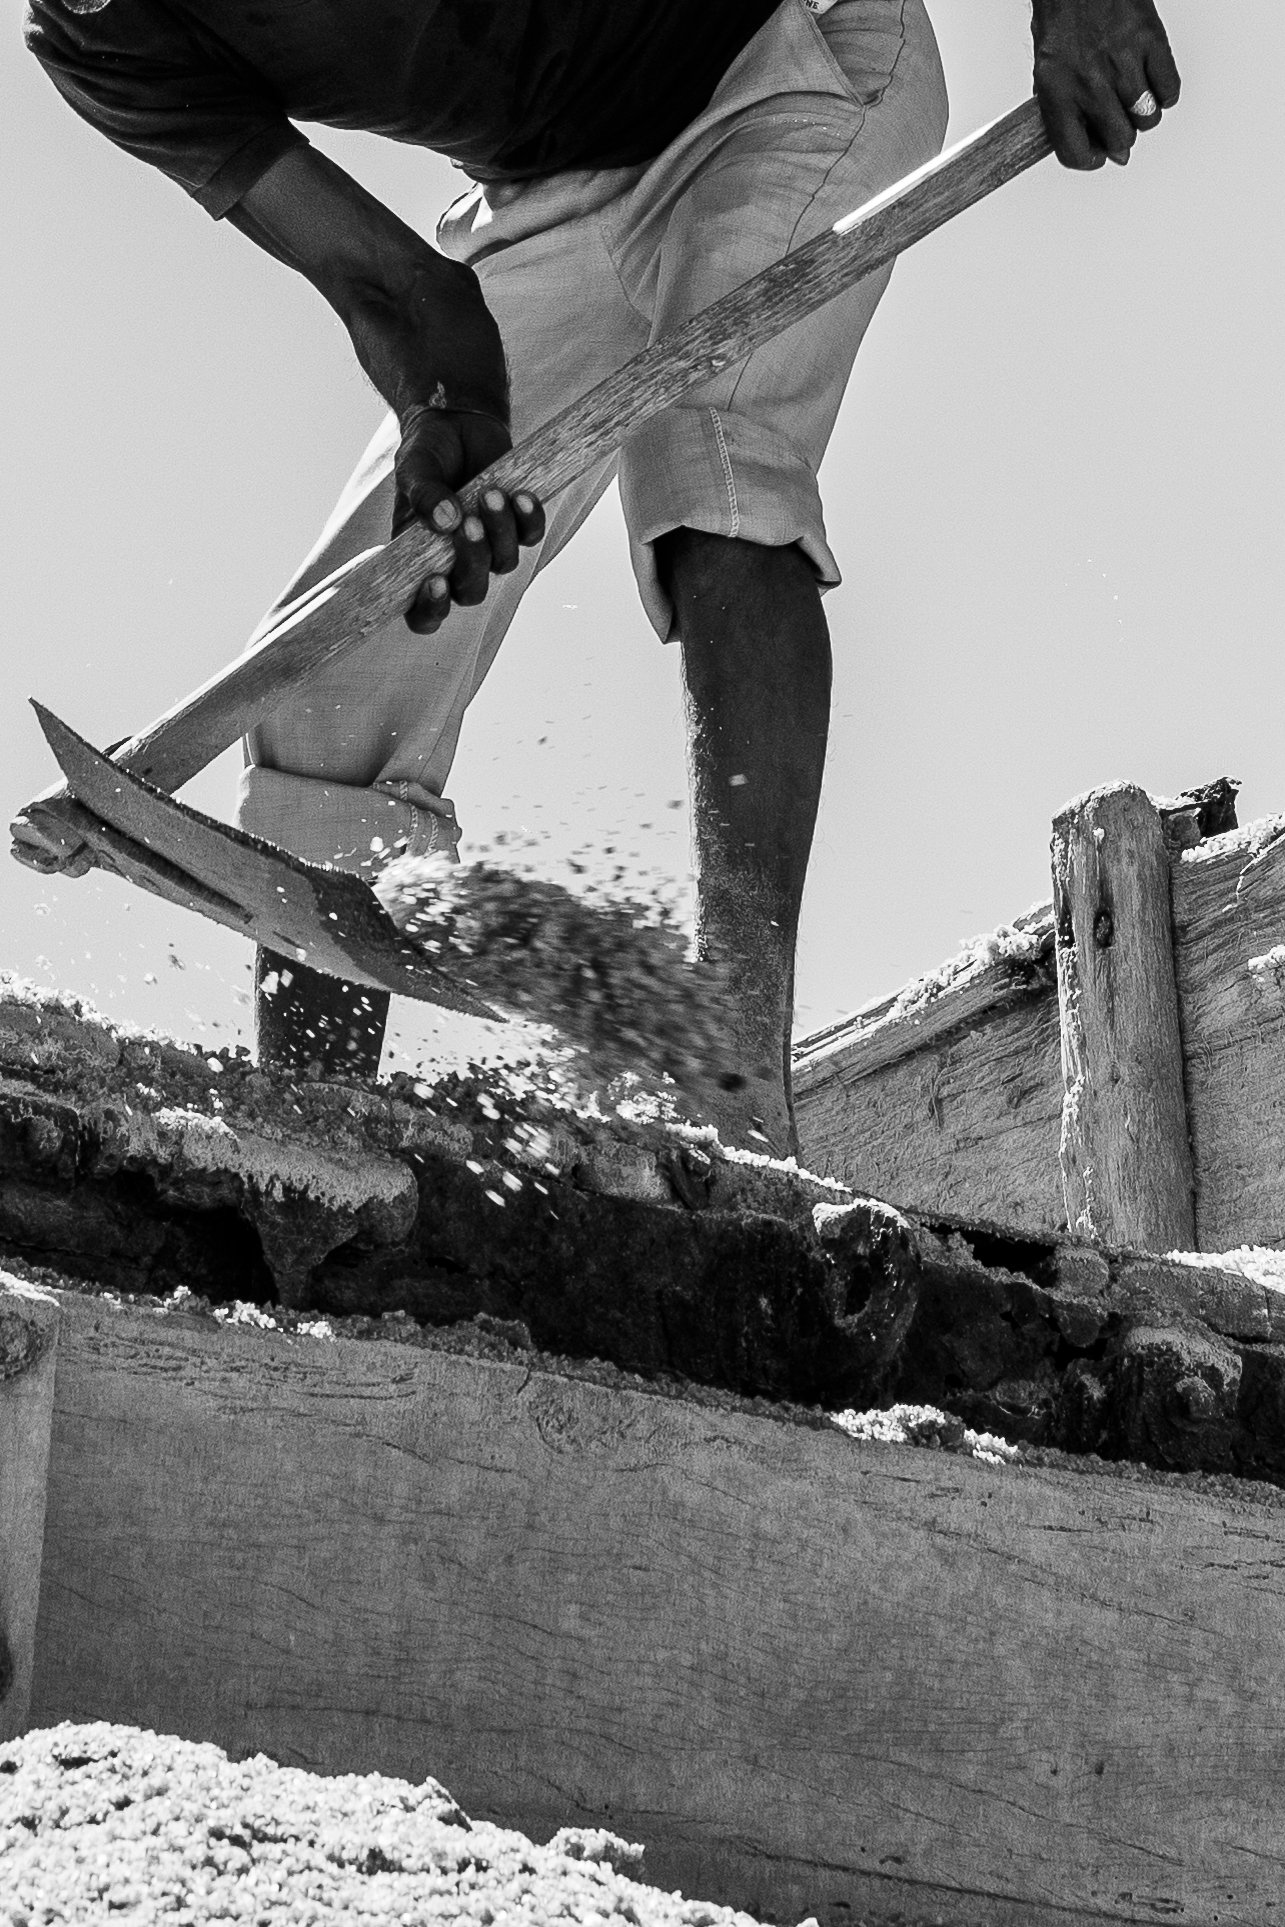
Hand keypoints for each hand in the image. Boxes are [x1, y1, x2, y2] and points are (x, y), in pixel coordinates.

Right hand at [391, 405, 544, 635]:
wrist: (457, 420)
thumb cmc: (426, 451)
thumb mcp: (413, 469)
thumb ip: (422, 495)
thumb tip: (445, 522)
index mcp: (419, 561)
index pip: (422, 612)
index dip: (431, 610)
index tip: (436, 581)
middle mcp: (454, 562)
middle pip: (471, 592)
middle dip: (473, 562)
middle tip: (468, 523)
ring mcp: (489, 546)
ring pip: (504, 564)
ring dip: (500, 532)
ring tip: (491, 492)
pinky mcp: (516, 525)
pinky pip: (531, 537)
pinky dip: (529, 518)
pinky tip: (521, 494)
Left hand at [1031, 0, 1179, 169]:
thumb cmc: (1063, 19)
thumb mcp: (1048, 70)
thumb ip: (1065, 112)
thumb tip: (1097, 147)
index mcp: (1058, 92)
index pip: (1076, 153)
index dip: (1089, 160)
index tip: (1096, 155)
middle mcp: (1091, 82)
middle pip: (1120, 139)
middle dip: (1120, 137)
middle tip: (1117, 120)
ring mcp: (1123, 62)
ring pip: (1147, 119)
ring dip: (1144, 116)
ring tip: (1134, 99)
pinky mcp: (1150, 41)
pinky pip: (1169, 89)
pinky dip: (1165, 93)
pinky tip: (1152, 83)